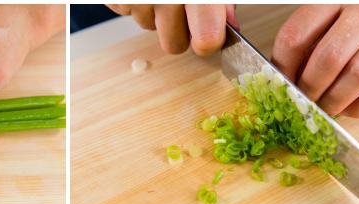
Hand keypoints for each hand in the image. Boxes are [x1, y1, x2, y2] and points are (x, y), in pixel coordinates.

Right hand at [106, 4, 237, 55]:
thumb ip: (223, 2)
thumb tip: (230, 27)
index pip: (206, 39)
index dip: (210, 42)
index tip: (210, 39)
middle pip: (174, 45)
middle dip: (179, 31)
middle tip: (181, 7)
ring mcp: (137, 0)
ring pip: (149, 28)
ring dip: (156, 13)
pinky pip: (128, 12)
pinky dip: (136, 2)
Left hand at [271, 4, 358, 117]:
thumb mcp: (331, 9)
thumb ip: (309, 38)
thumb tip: (286, 79)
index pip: (297, 34)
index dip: (282, 65)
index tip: (278, 82)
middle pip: (329, 57)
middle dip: (308, 88)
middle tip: (300, 101)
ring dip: (334, 100)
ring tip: (322, 109)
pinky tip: (349, 108)